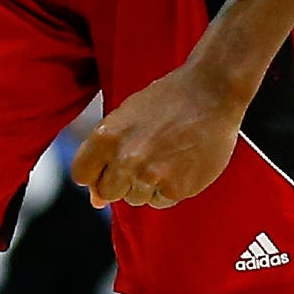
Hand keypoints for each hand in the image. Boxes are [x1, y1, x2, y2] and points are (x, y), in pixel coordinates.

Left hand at [73, 59, 246, 209]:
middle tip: (143, 158)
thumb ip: (104, 154)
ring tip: (165, 156)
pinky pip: (161, 201)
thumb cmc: (168, 100)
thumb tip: (95, 201)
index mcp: (106, 136)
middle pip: (108, 192)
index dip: (96, 173)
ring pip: (135, 199)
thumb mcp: (126, 116)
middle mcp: (124, 158)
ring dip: (146, 184)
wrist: (211, 91)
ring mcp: (151, 175)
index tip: (109, 168)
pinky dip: (169, 188)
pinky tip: (179, 164)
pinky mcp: (177, 187)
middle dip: (121, 181)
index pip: (82, 175)